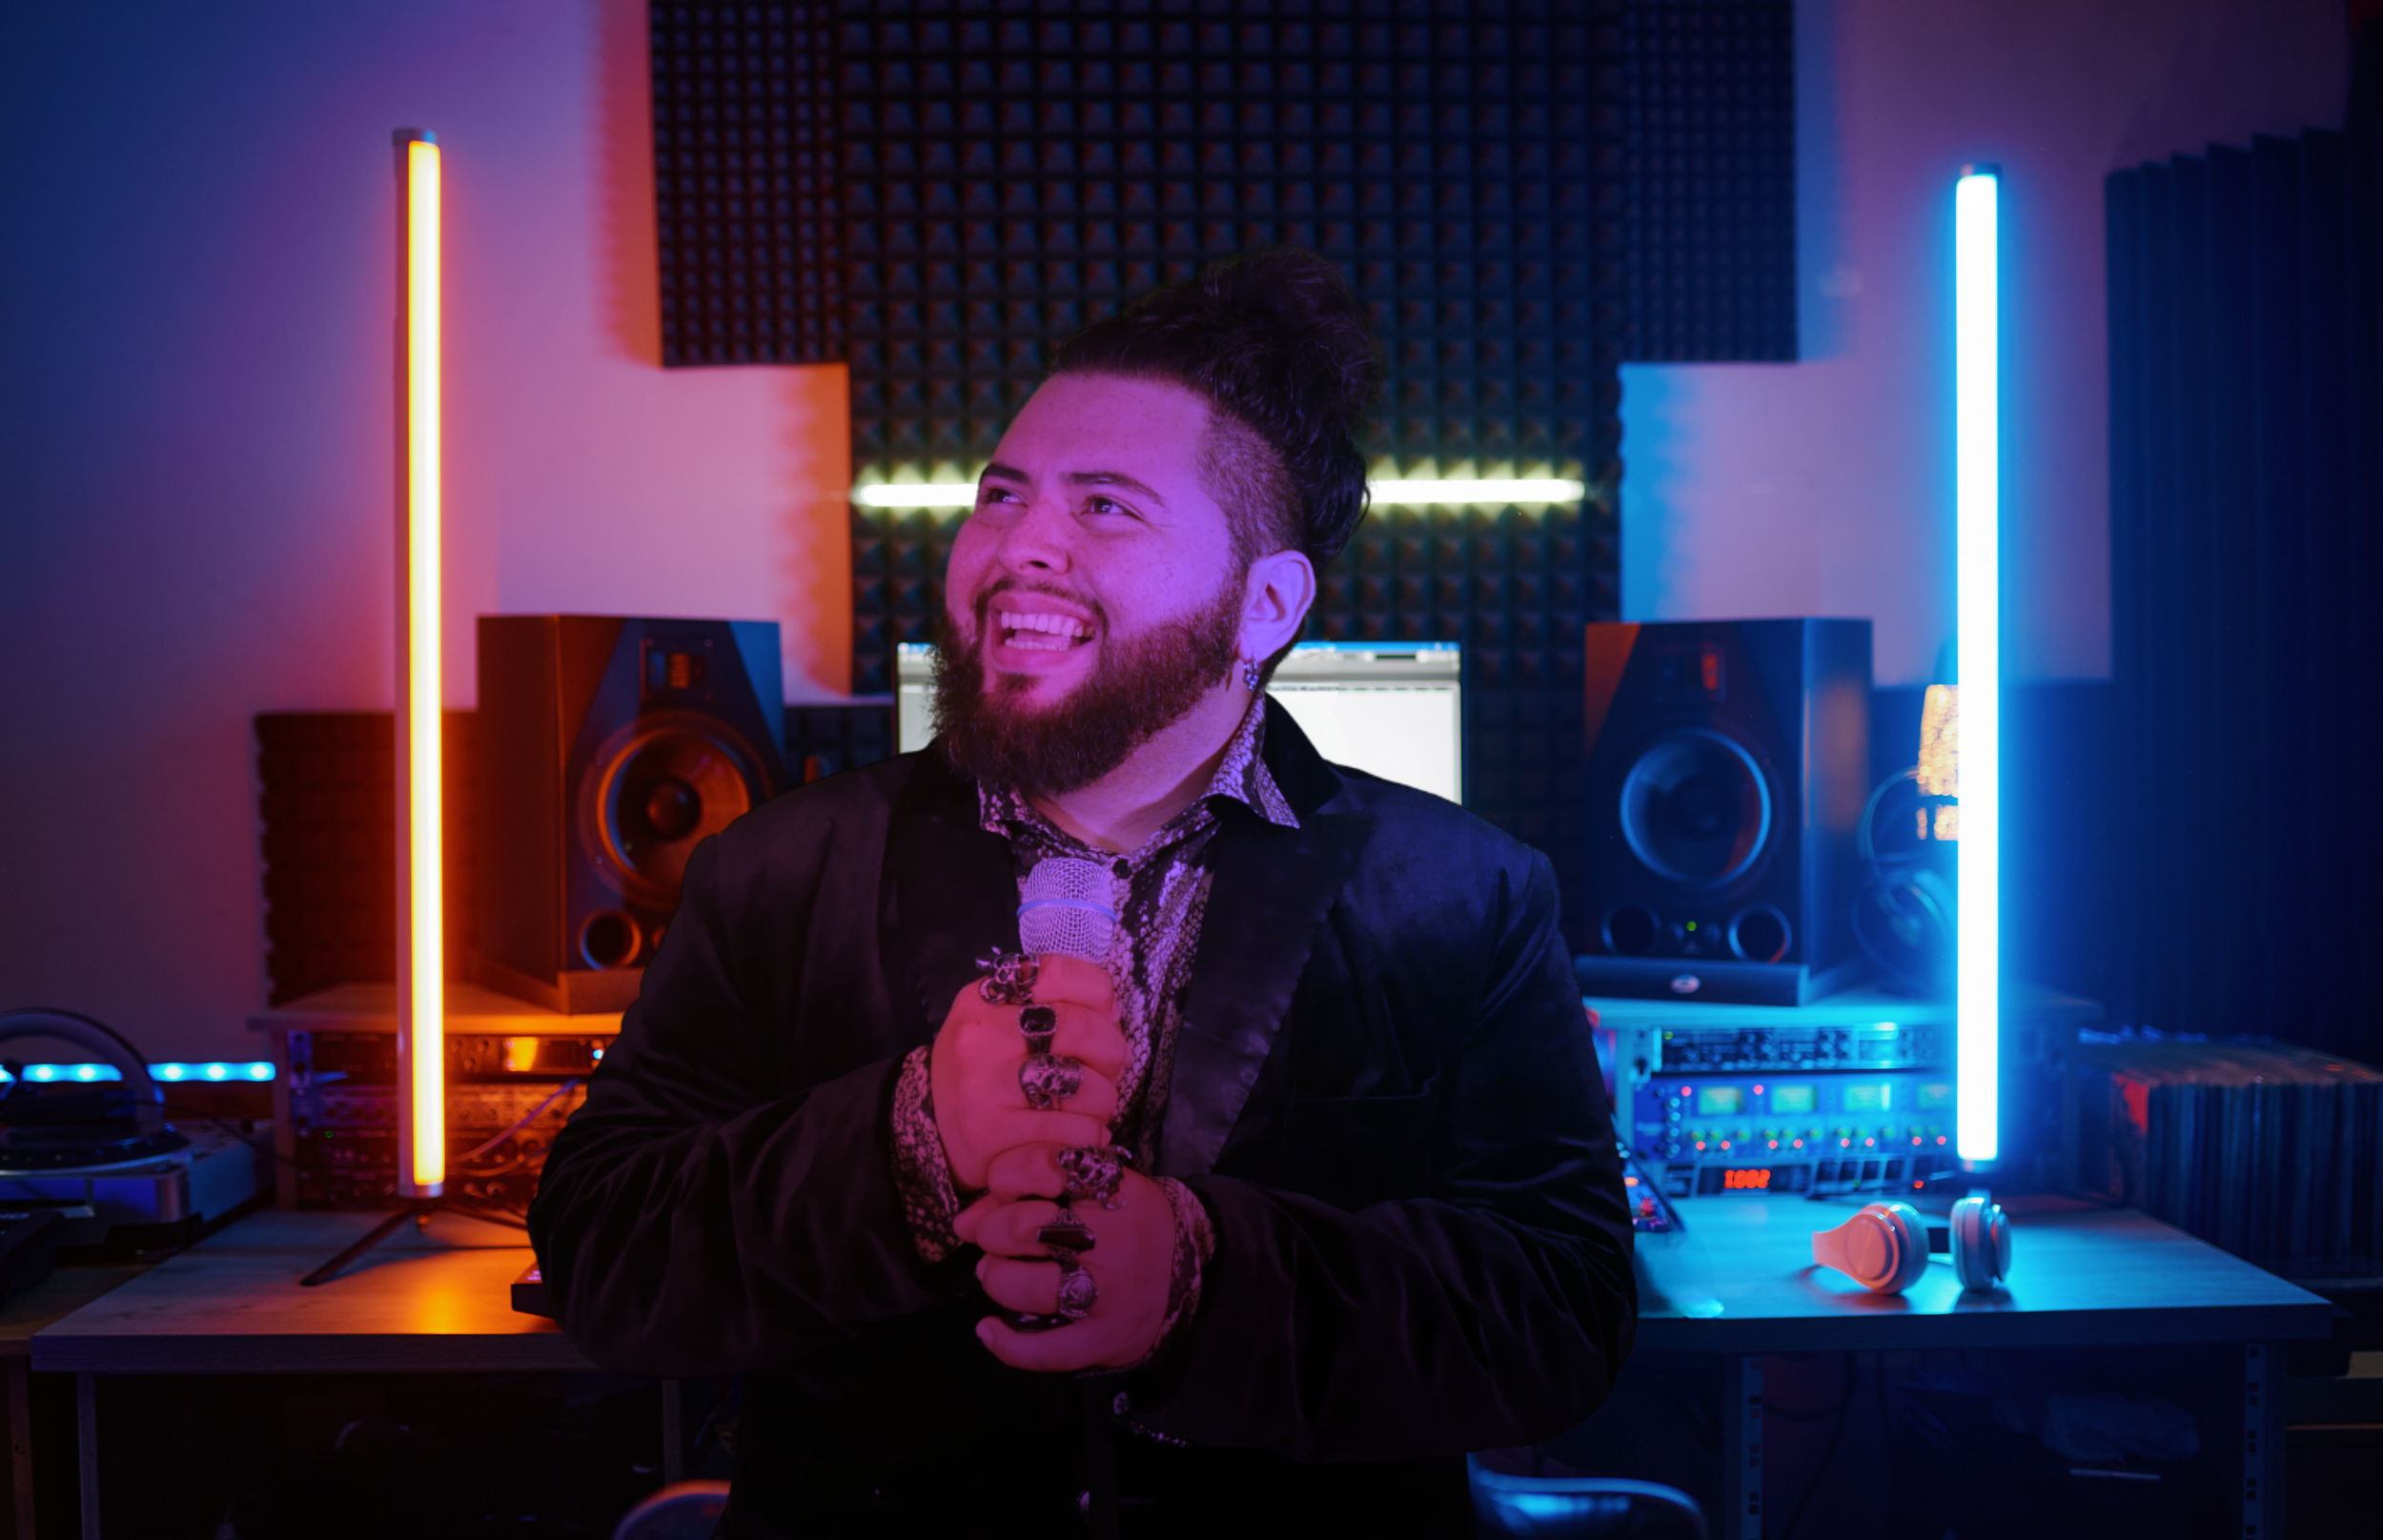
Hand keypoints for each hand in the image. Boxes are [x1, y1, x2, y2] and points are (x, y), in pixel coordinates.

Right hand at [931, 955, 1126, 1191]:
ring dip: (1104, 1101)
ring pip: (1088, 1087)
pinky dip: (1090, 1134)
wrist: (929, 1130)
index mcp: (986, 998)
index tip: (1104, 1017)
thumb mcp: (998, 1021)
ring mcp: (987, 1088)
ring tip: (1088, 1107)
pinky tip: (1078, 1133)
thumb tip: (1112, 1015)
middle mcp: (983, 1037)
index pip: (1060, 973)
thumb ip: (1049, 1006)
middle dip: (1112, 1052)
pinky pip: (1075, 1131)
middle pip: (1082, 1029)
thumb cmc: (981, 1071)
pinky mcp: (997, 1135)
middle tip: (1106, 1069)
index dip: (1099, 996)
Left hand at [957, 1144, 1177, 1371]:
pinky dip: (1007, 1344)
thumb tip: (963, 1221)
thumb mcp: (1097, 1189)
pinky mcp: (1106, 1339)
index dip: (1008, 1174)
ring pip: (1031, 1288)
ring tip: (995, 1273)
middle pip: (1028, 1228)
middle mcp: (1114, 1240)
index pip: (1046, 1166)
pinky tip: (989, 1329)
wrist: (1190, 1272)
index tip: (1003, 1187)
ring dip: (997, 1279)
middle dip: (994, 1231)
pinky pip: (1047, 1351)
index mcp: (1113, 1191)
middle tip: (994, 1238)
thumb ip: (1030, 1192)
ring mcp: (1111, 1294)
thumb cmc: (1130, 1222)